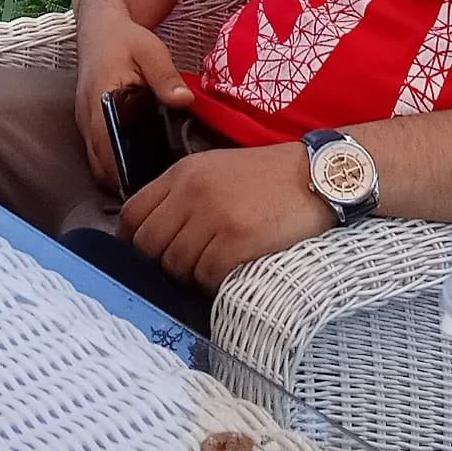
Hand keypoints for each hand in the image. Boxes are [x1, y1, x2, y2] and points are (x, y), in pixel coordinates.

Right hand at [74, 3, 194, 189]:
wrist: (100, 28)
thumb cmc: (126, 38)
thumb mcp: (151, 51)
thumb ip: (166, 76)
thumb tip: (183, 100)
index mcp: (101, 98)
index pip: (107, 145)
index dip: (126, 168)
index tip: (150, 183)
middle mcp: (87, 115)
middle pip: (100, 163)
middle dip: (124, 179)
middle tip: (157, 188)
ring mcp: (85, 122)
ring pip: (96, 163)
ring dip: (117, 174)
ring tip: (149, 182)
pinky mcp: (88, 124)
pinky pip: (97, 154)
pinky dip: (113, 164)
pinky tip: (138, 165)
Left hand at [119, 144, 332, 292]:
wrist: (319, 175)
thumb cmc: (270, 177)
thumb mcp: (217, 169)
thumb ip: (184, 194)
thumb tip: (158, 233)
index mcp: (182, 173)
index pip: (132, 215)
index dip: (134, 241)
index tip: (151, 253)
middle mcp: (191, 192)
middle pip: (148, 245)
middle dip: (161, 262)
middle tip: (187, 264)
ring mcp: (213, 216)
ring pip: (175, 265)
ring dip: (190, 274)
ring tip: (213, 266)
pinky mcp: (237, 240)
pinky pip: (205, 276)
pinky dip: (214, 282)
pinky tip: (231, 271)